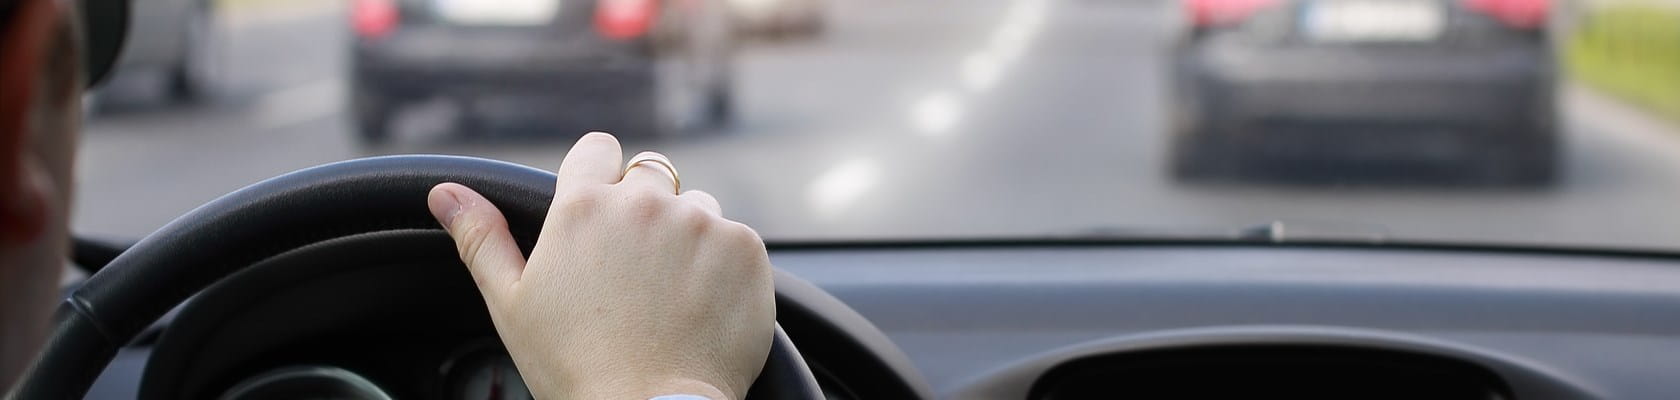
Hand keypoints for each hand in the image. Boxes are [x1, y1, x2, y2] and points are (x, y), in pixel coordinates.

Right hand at [426, 132, 774, 399]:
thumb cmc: (574, 366)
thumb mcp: (512, 304)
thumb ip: (482, 238)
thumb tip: (445, 191)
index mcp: (582, 207)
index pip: (597, 150)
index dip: (598, 181)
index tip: (600, 220)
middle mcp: (645, 202)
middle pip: (650, 177)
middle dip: (643, 212)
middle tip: (634, 274)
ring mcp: (702, 223)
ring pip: (697, 208)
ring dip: (687, 238)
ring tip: (669, 297)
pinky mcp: (745, 249)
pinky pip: (735, 240)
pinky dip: (724, 267)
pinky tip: (702, 307)